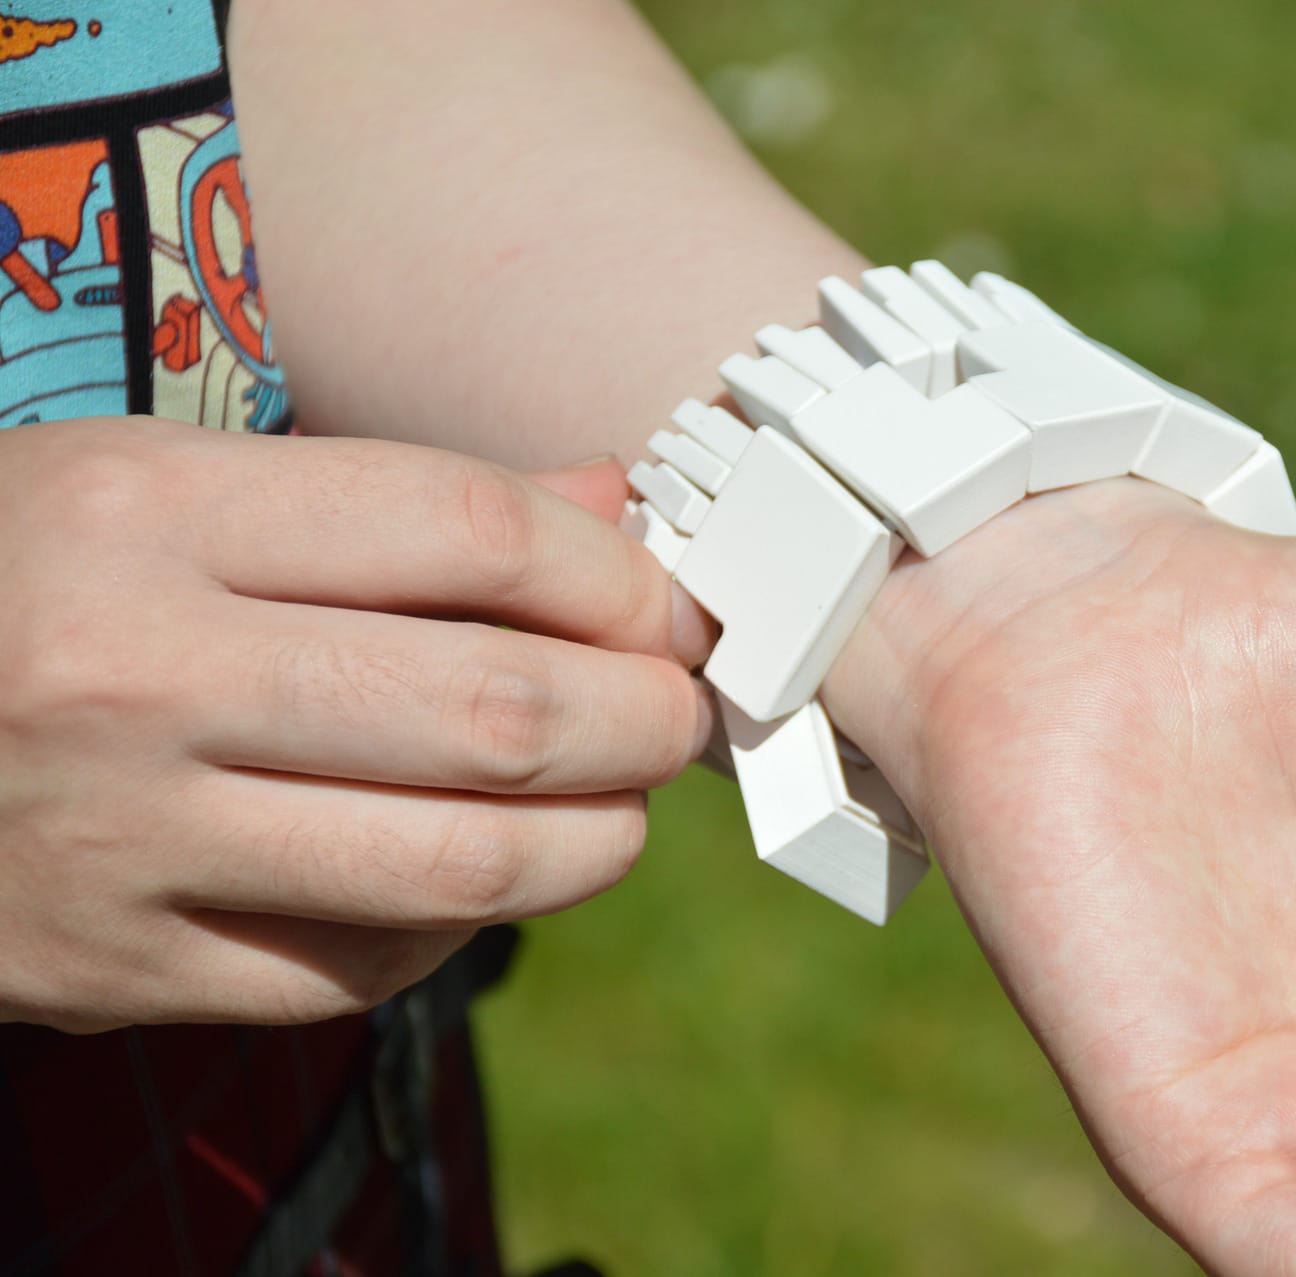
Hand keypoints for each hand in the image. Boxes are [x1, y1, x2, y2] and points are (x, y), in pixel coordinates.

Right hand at [0, 418, 705, 1031]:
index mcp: (149, 513)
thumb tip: (614, 505)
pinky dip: (456, 925)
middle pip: (493, 708)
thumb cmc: (28, 579)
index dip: (614, 575)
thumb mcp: (175, 485)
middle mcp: (131, 674)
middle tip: (677, 712)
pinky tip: (473, 873)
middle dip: (644, 719)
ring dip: (594, 838)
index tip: (665, 607)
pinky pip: (359, 966)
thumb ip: (402, 501)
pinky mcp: (114, 968)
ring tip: (622, 803)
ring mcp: (119, 840)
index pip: (469, 531)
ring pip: (458, 864)